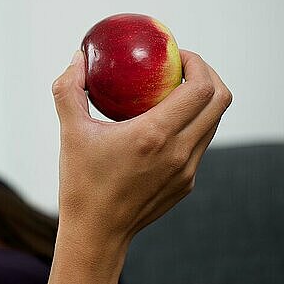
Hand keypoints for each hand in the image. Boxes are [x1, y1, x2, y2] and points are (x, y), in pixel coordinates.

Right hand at [51, 49, 232, 242]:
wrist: (96, 232)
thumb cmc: (82, 183)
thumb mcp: (70, 131)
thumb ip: (69, 89)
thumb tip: (76, 58)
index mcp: (154, 135)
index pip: (201, 88)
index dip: (197, 63)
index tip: (176, 55)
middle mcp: (179, 152)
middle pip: (220, 101)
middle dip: (207, 75)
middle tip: (180, 67)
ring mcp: (187, 170)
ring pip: (213, 123)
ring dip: (201, 101)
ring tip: (172, 92)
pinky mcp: (186, 183)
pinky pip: (200, 144)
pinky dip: (190, 125)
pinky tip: (163, 125)